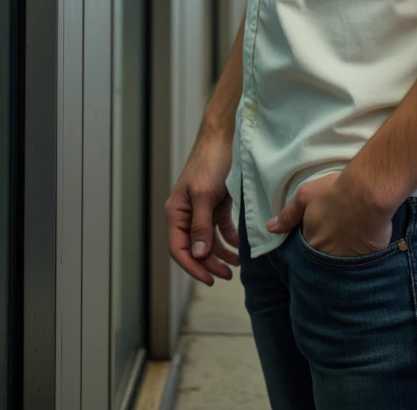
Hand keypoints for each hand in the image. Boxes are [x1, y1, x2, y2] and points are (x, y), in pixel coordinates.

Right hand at [166, 132, 238, 285]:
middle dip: (209, 264)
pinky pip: (221, 228)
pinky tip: (240, 247)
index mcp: (176, 211)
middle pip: (194, 248)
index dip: (193, 267)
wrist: (225, 136)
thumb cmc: (210, 161)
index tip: (209, 280)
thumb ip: (201, 226)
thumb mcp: (204, 194)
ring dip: (220, 255)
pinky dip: (229, 239)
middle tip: (226, 276)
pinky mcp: (216, 203)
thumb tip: (199, 255)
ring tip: (236, 266)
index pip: (179, 249)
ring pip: (208, 241)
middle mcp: (186, 213)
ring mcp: (201, 208)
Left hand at [267, 171, 392, 256]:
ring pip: (340, 263)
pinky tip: (362, 247)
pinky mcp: (366, 261)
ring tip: (348, 242)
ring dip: (342, 255)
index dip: (312, 240)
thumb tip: (270, 228)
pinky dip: (359, 258)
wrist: (368, 193)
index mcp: (311, 242)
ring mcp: (347, 262)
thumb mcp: (306, 196)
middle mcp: (327, 258)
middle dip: (326, 251)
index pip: (306, 249)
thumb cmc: (335, 191)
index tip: (318, 233)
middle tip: (334, 236)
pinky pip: (359, 264)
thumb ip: (288, 214)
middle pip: (323, 258)